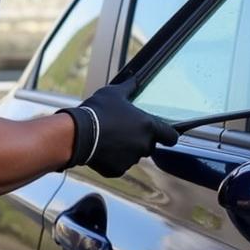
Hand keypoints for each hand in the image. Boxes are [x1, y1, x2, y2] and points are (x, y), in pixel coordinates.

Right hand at [56, 77, 178, 177]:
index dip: (168, 135)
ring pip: (133, 155)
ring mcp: (130, 159)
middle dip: (140, 139)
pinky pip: (119, 165)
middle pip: (149, 145)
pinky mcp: (117, 170)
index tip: (164, 134)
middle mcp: (143, 145)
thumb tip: (135, 79)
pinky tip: (102, 149)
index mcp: (148, 126)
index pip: (171, 136)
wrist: (78, 133)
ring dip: (126, 149)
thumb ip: (129, 87)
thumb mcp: (114, 93)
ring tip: (109, 138)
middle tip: (124, 130)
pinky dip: (112, 160)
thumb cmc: (98, 111)